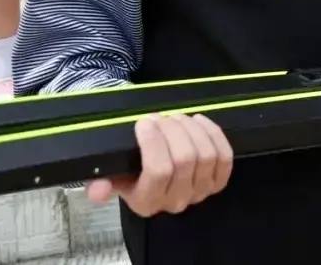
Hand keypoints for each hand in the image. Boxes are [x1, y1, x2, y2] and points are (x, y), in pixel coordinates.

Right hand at [86, 114, 232, 217]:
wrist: (156, 179)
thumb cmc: (133, 173)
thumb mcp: (114, 177)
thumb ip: (103, 182)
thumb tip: (96, 190)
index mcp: (147, 202)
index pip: (158, 171)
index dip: (154, 142)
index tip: (144, 122)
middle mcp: (176, 201)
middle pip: (185, 159)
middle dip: (173, 130)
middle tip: (160, 117)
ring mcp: (200, 192)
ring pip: (206, 154)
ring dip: (192, 129)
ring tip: (176, 117)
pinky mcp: (218, 182)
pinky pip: (224, 156)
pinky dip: (213, 134)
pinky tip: (198, 122)